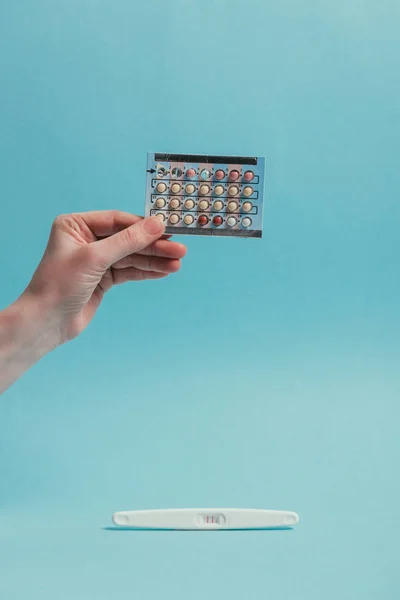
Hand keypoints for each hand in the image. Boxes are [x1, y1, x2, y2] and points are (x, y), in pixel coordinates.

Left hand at [25, 211, 186, 343]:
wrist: (46, 323)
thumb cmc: (59, 285)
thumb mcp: (95, 258)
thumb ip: (128, 241)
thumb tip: (157, 225)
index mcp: (76, 225)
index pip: (117, 220)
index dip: (143, 225)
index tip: (168, 229)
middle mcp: (86, 239)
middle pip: (128, 239)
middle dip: (153, 246)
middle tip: (179, 250)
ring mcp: (96, 259)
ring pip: (131, 256)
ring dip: (154, 260)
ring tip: (177, 263)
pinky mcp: (103, 278)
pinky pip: (129, 271)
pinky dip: (146, 271)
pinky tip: (164, 271)